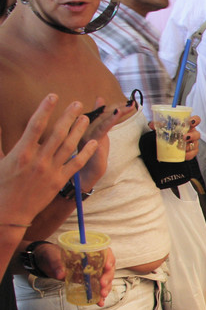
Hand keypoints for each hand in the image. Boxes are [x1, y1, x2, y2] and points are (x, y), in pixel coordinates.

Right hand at [0, 94, 97, 226]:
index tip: (53, 96)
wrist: (8, 213)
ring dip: (79, 130)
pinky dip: (85, 152)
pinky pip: (75, 164)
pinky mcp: (59, 181)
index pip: (35, 125)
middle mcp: (38, 160)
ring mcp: (50, 171)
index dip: (45, 109)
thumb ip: (3, 142)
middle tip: (77, 103)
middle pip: (57, 133)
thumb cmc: (0, 186)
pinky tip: (94, 142)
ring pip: (68, 146)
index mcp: (20, 152)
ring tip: (85, 118)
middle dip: (68, 116)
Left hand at [35, 244, 115, 305]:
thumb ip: (57, 264)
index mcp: (89, 251)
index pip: (105, 253)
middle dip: (108, 277)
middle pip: (108, 268)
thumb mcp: (53, 257)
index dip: (109, 259)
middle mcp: (94, 262)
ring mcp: (91, 273)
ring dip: (106, 288)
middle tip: (103, 284)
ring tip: (102, 295)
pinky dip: (99, 296)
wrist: (47, 262)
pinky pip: (96, 288)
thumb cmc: (52, 255)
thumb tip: (60, 274)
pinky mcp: (87, 282)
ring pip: (105, 279)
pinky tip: (100, 302)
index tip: (108, 267)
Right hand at [78, 99, 136, 192]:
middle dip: (119, 106)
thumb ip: (101, 119)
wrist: (87, 173)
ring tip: (130, 105)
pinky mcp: (91, 139)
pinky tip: (119, 112)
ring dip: (118, 111)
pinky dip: (111, 119)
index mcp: (85, 124)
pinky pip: (103, 127)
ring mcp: (86, 132)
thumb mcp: (99, 134)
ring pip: (103, 117)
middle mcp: (83, 126)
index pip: (101, 111)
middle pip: (103, 112)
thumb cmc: (93, 155)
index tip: (128, 102)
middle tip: (132, 102)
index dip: (115, 105)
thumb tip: (101, 100)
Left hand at [149, 115, 201, 160]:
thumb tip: (151, 124)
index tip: (191, 122)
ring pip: (195, 144)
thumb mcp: (164, 127)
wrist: (169, 143)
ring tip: (180, 147)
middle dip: (192, 136)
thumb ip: (159, 125)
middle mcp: (192, 133)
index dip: (195, 120)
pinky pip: (193, 153)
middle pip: (197, 134)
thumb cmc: (170, 132)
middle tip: (184, 137)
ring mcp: (193, 143)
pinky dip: (189, 154)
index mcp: (188, 125)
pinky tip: (184, 155)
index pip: (196, 120)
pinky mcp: (192, 151)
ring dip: (189, 146)